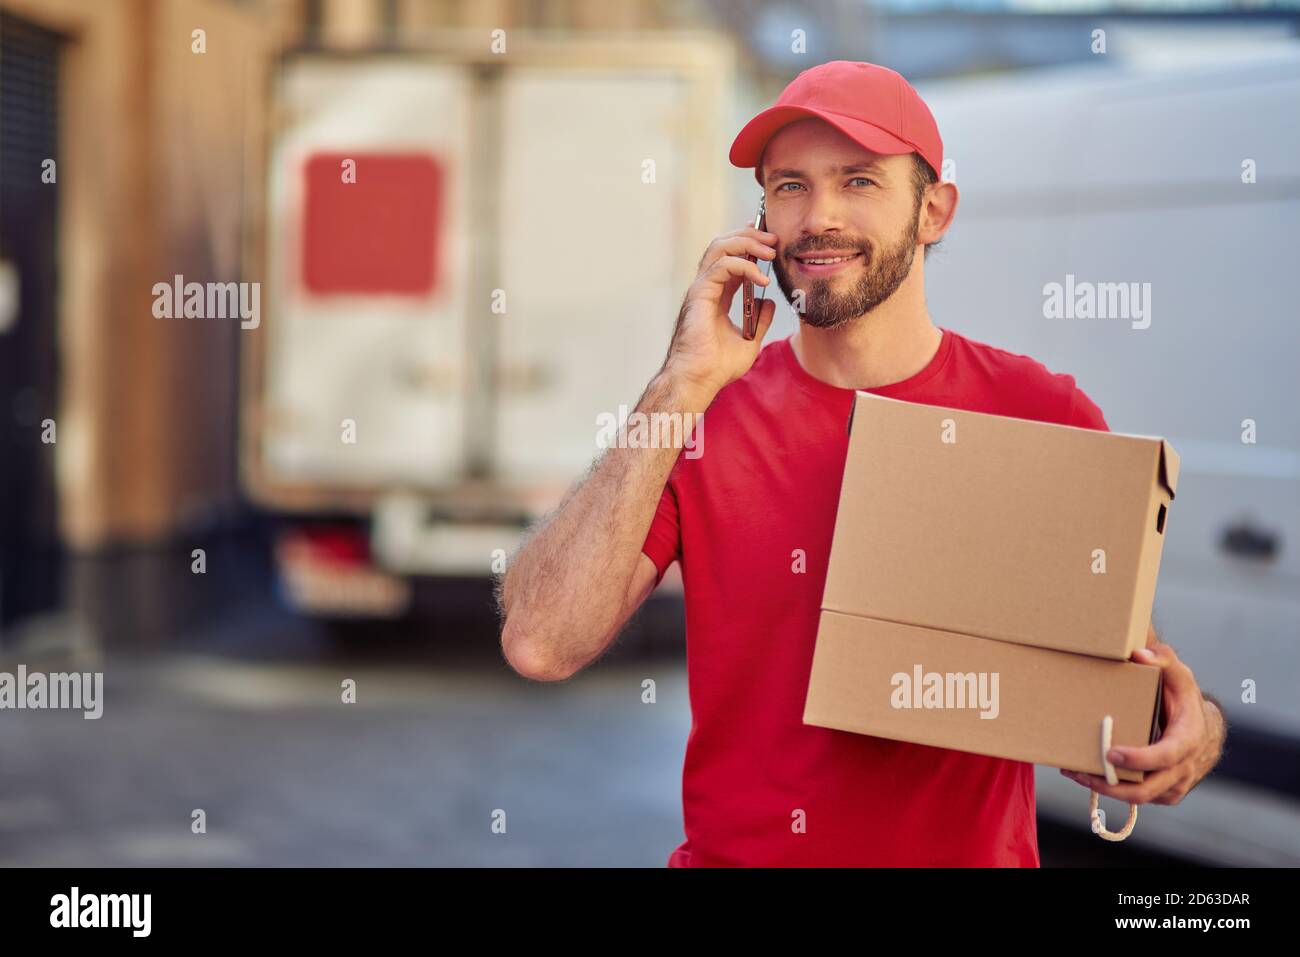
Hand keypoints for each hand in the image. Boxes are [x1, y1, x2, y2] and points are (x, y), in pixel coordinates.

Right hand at [661, 225, 777, 396]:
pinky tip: (761, 279)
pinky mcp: (699, 294)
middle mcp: (706, 288)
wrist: (700, 380)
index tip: (769, 240)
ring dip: (748, 243)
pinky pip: (722, 266)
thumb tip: (769, 303)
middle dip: (750, 236)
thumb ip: (760, 319)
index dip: (748, 244)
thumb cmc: (716, 367)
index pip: (730, 258)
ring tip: (770, 251)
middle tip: (774, 240)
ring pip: (720, 247)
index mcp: (715, 296)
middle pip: (724, 245)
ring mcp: (701, 289)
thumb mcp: (749, 340)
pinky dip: (744, 266)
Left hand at [1060, 637, 1225, 805]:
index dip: (1140, 759)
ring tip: (1074, 772)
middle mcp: (1184, 767)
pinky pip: (1137, 797)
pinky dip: (1111, 790)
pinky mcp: (1163, 792)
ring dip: (1104, 788)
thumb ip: (1162, 659)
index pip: (1166, 756)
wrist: (1198, 726)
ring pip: (1139, 797)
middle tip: (1080, 772)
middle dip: (1112, 785)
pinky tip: (1085, 774)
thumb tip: (1138, 654)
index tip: (1111, 753)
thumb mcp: (1177, 673)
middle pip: (1148, 789)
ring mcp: (1174, 784)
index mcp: (1188, 739)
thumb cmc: (1181, 697)